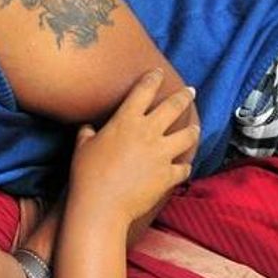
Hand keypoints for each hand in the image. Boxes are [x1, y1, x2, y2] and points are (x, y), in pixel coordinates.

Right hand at [69, 68, 198, 222]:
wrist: (101, 205)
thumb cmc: (86, 175)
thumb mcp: (82, 148)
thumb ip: (87, 133)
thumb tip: (88, 128)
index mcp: (126, 121)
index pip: (143, 90)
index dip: (152, 78)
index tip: (158, 73)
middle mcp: (148, 132)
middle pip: (173, 106)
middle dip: (184, 96)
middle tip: (190, 91)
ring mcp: (162, 153)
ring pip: (188, 135)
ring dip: (193, 130)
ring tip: (195, 127)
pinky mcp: (169, 174)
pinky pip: (184, 167)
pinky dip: (184, 166)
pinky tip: (184, 166)